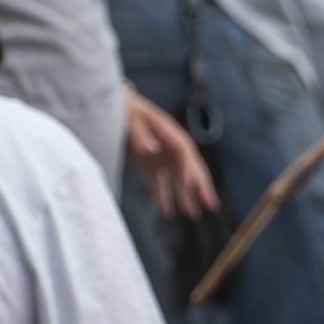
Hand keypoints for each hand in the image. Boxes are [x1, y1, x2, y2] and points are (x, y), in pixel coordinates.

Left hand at [124, 89, 216, 217]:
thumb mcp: (130, 122)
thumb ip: (141, 136)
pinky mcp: (149, 165)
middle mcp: (170, 147)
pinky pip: (159, 184)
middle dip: (201, 187)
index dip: (188, 168)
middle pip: (190, 168)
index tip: (189, 184)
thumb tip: (153, 150)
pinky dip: (163, 197)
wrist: (112, 109)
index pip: (184, 153)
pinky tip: (167, 212)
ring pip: (178, 180)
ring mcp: (161, 157)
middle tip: (211, 204)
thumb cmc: (124, 112)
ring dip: (186, 197)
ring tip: (193, 215)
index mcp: (170, 134)